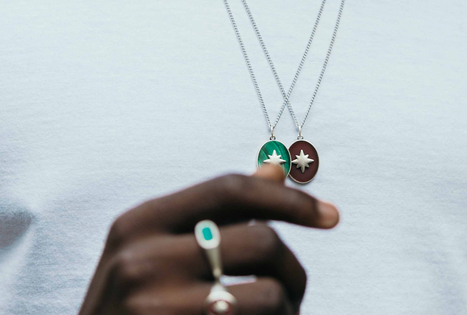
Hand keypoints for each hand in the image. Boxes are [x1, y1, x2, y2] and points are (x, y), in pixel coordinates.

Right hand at [78, 164, 339, 314]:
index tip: (331, 215)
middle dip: (293, 269)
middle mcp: (141, 259)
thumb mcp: (162, 250)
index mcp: (140, 221)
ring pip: (268, 294)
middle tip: (294, 293)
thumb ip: (218, 210)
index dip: (287, 198)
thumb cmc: (135, 307)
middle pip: (260, 241)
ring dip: (287, 310)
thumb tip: (276, 165)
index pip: (230, 189)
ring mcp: (154, 308)